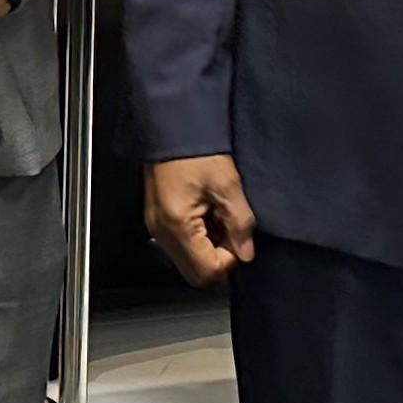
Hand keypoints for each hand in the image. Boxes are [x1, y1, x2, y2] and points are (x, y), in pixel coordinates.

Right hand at [145, 155, 256, 286]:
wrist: (172, 128)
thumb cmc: (195, 150)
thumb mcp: (228, 184)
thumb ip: (240, 223)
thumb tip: (246, 252)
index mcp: (178, 226)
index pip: (207, 271)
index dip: (229, 260)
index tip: (238, 238)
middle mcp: (162, 233)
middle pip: (195, 274)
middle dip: (218, 258)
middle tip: (229, 231)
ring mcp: (156, 228)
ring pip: (187, 261)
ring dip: (208, 248)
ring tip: (217, 217)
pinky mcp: (157, 220)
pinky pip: (179, 245)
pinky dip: (197, 239)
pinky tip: (206, 214)